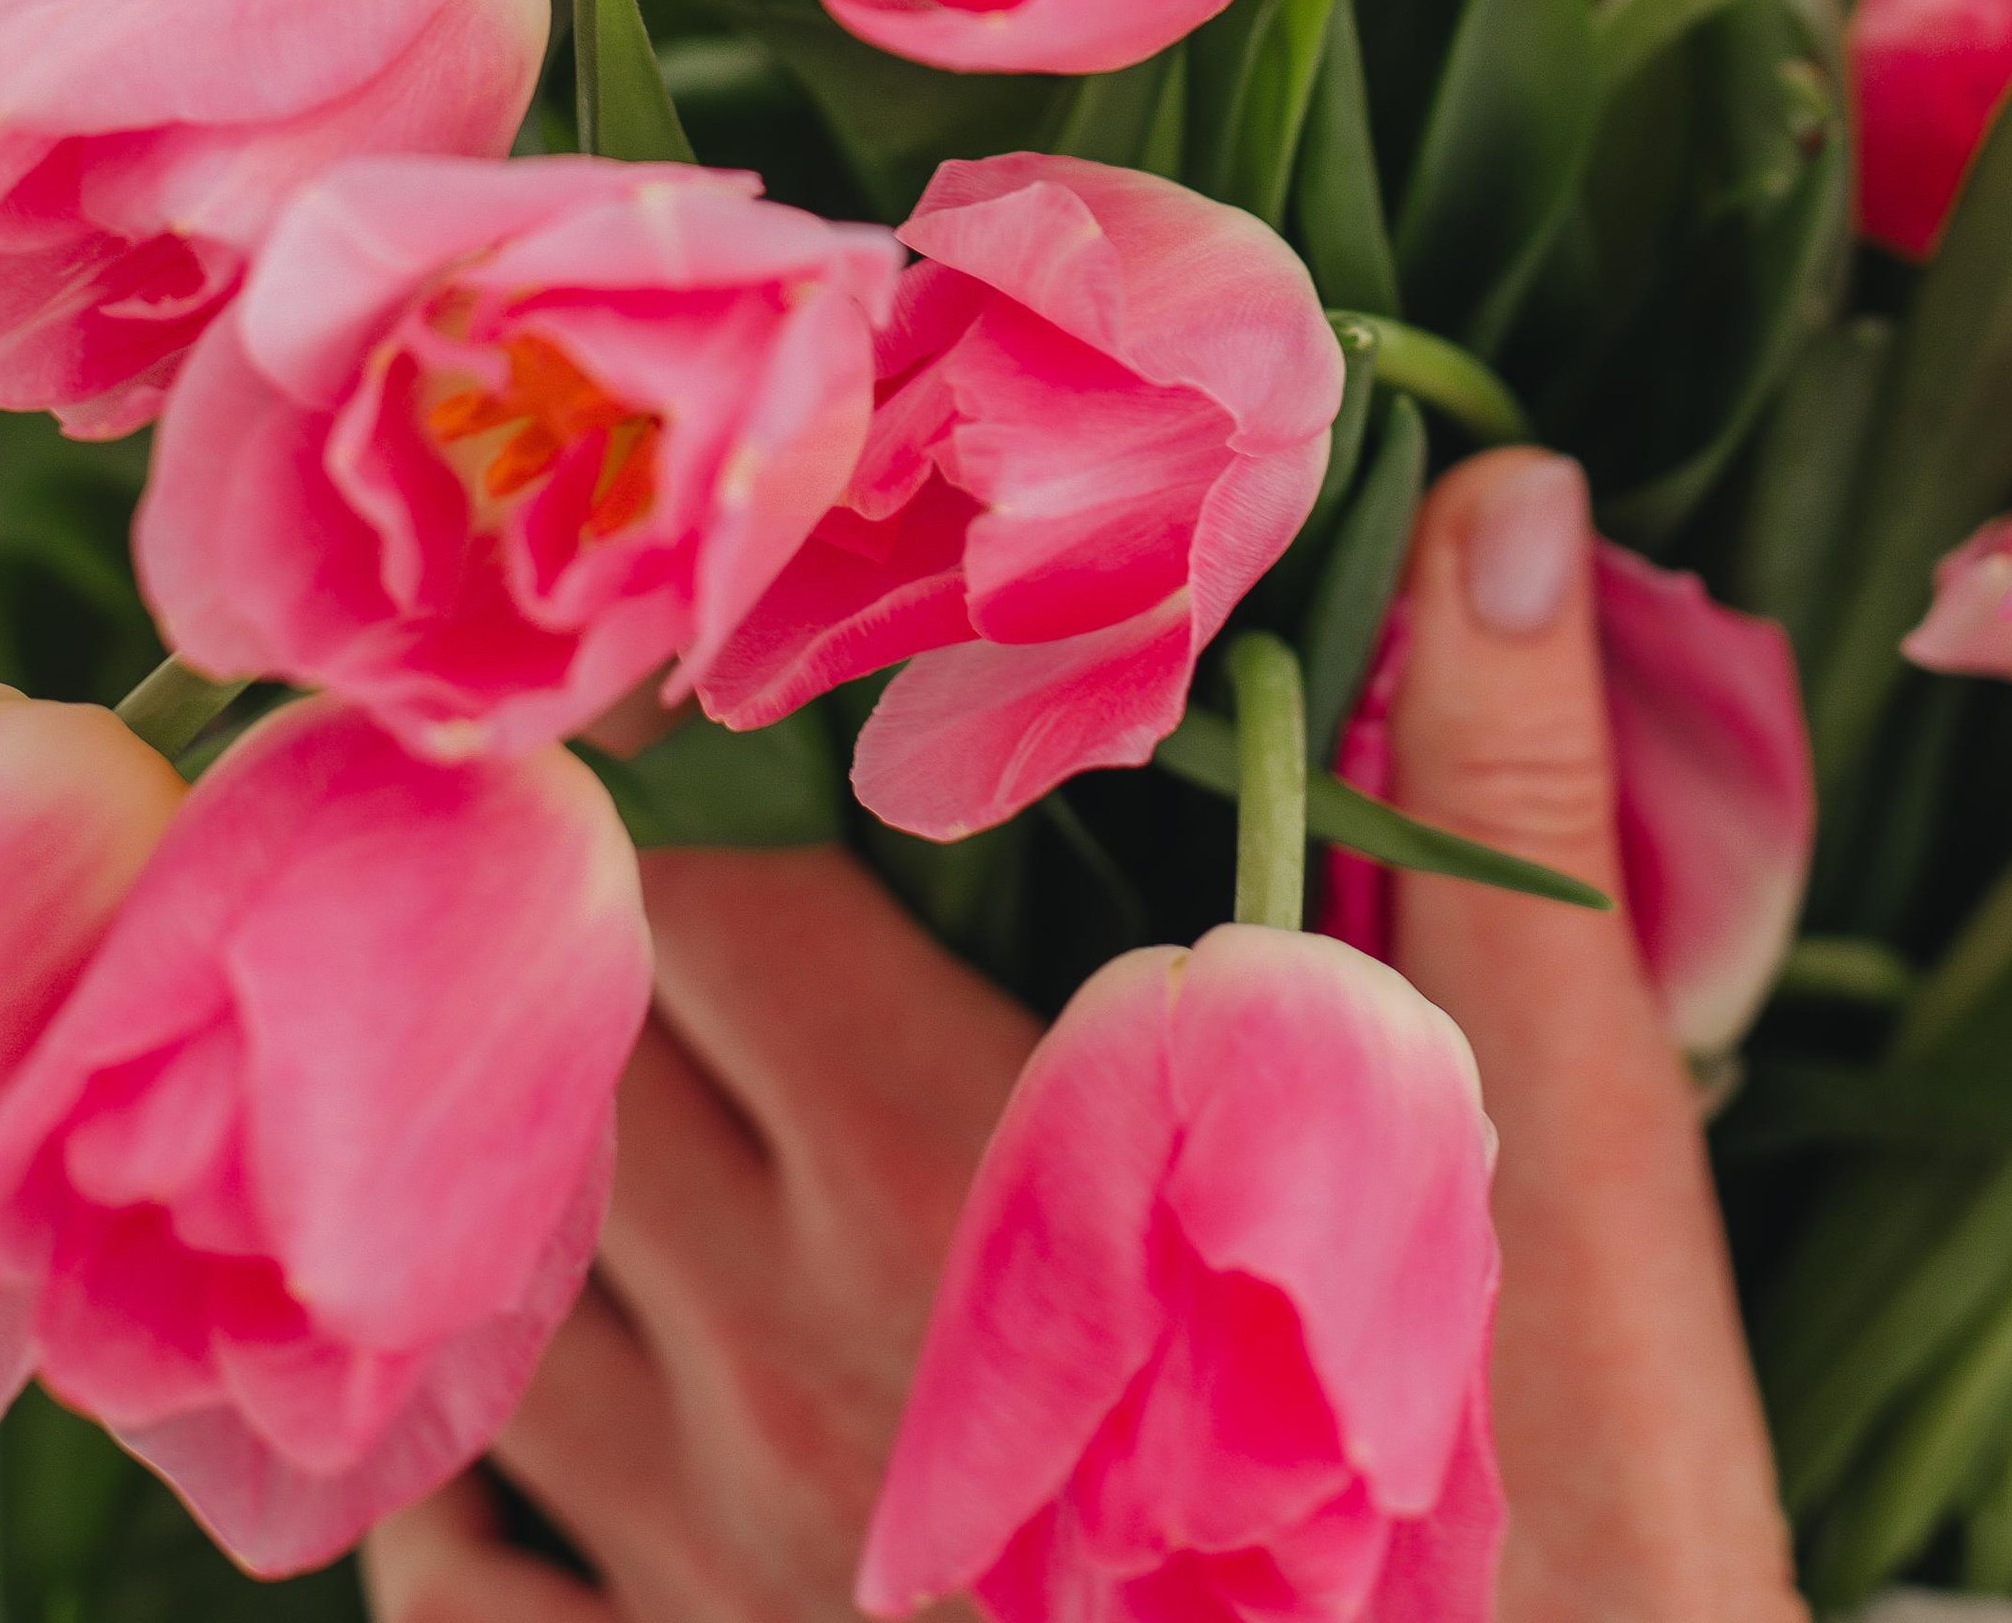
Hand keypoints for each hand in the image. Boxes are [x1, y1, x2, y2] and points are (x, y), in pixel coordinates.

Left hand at [369, 452, 1807, 1622]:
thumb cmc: (1554, 1542)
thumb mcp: (1568, 1162)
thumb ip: (1503, 808)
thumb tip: (1505, 496)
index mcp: (967, 1163)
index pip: (703, 874)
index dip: (667, 735)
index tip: (693, 637)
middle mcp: (788, 1345)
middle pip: (573, 1039)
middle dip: (590, 898)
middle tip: (645, 800)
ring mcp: (705, 1557)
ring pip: (500, 1278)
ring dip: (520, 1144)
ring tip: (592, 1042)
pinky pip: (454, 1578)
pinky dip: (443, 1457)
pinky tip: (516, 1380)